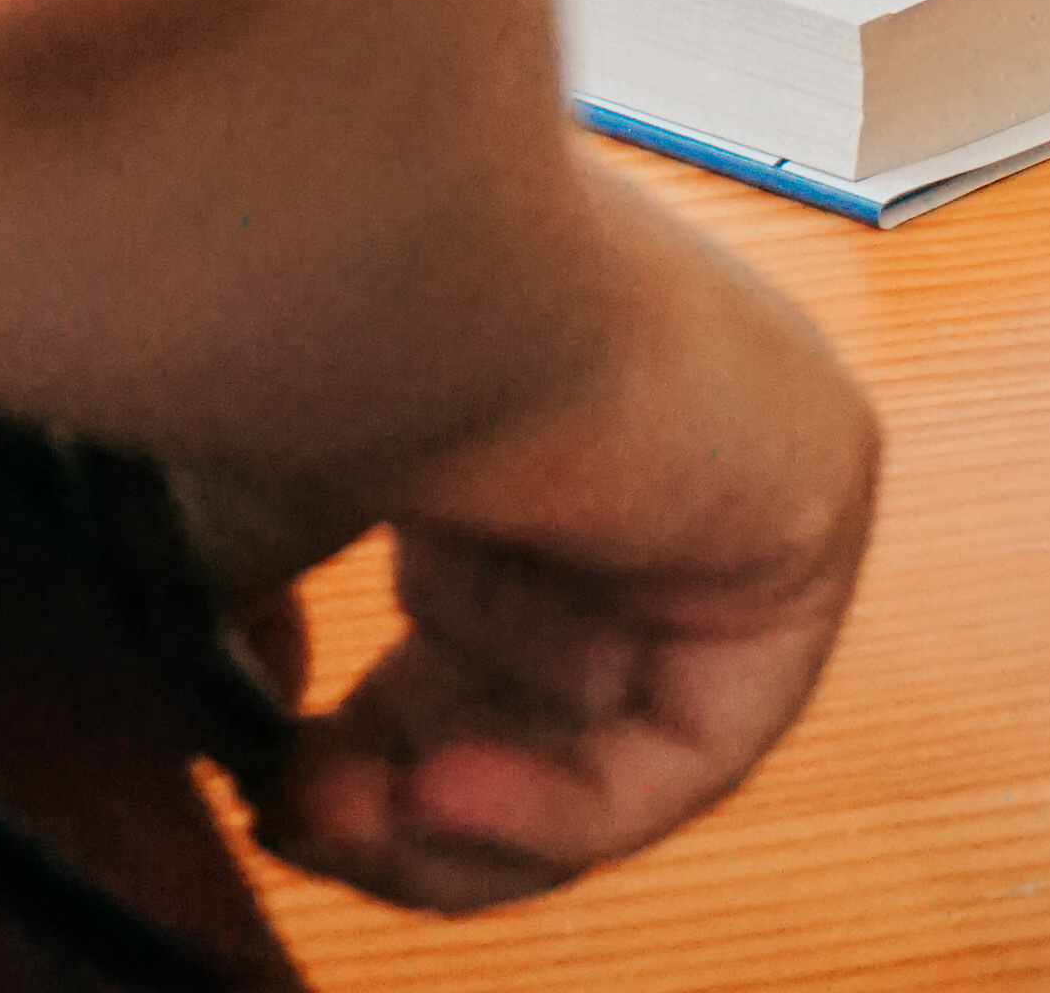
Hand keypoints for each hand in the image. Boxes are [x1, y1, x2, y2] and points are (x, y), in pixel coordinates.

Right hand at [169, 166, 876, 915]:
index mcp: (522, 390)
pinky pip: (685, 745)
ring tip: (327, 809)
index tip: (266, 780)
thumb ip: (257, 602)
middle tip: (289, 811)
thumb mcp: (263, 488)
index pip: (481, 638)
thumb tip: (253, 725)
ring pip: (602, 744)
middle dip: (402, 793)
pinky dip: (550, 808)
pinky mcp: (796, 516)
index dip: (373, 745)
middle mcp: (637, 420)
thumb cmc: (295, 308)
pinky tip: (427, 792)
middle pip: (542, 708)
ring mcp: (725, 467)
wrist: (366, 229)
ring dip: (448, 819)